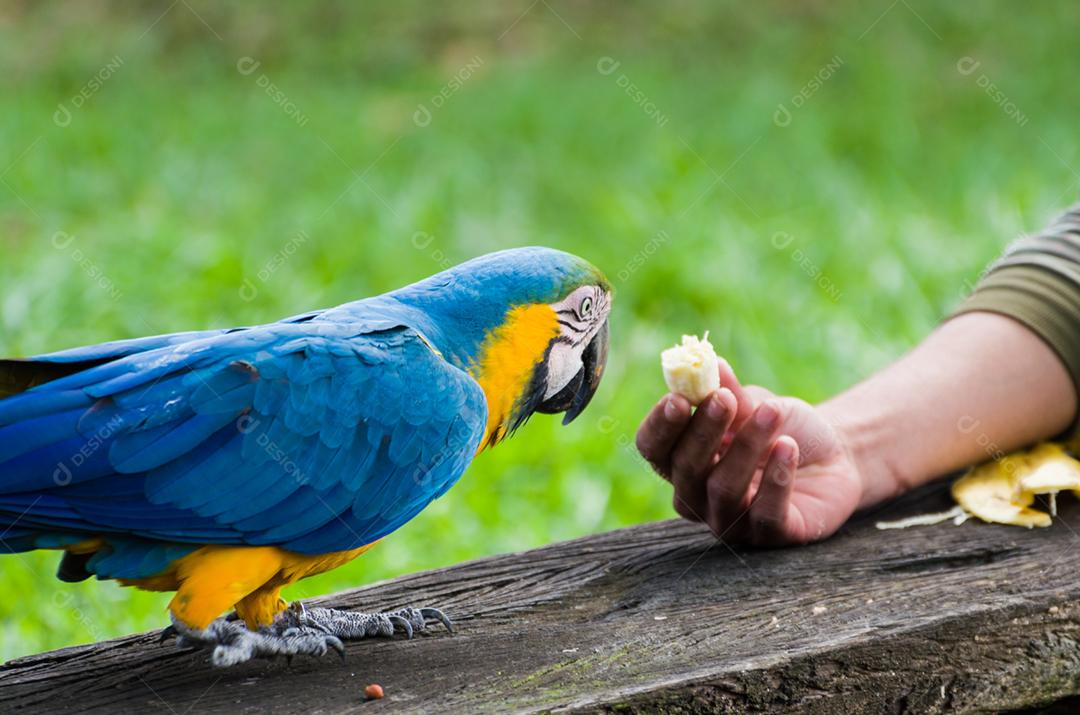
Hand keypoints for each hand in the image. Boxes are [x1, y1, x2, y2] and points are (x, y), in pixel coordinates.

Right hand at [635, 360, 863, 545]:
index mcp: (682, 459)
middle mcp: (698, 496)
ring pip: (724, 489)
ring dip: (747, 447)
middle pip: (685, 469)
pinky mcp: (770, 537)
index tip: (678, 399)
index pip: (653, 449)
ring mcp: (731, 521)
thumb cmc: (781, 427)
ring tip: (771, 414)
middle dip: (703, 431)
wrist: (834, 454)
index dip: (660, 426)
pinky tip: (788, 448)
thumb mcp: (756, 403)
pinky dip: (776, 478)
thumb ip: (731, 391)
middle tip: (724, 400)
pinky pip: (765, 514)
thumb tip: (712, 364)